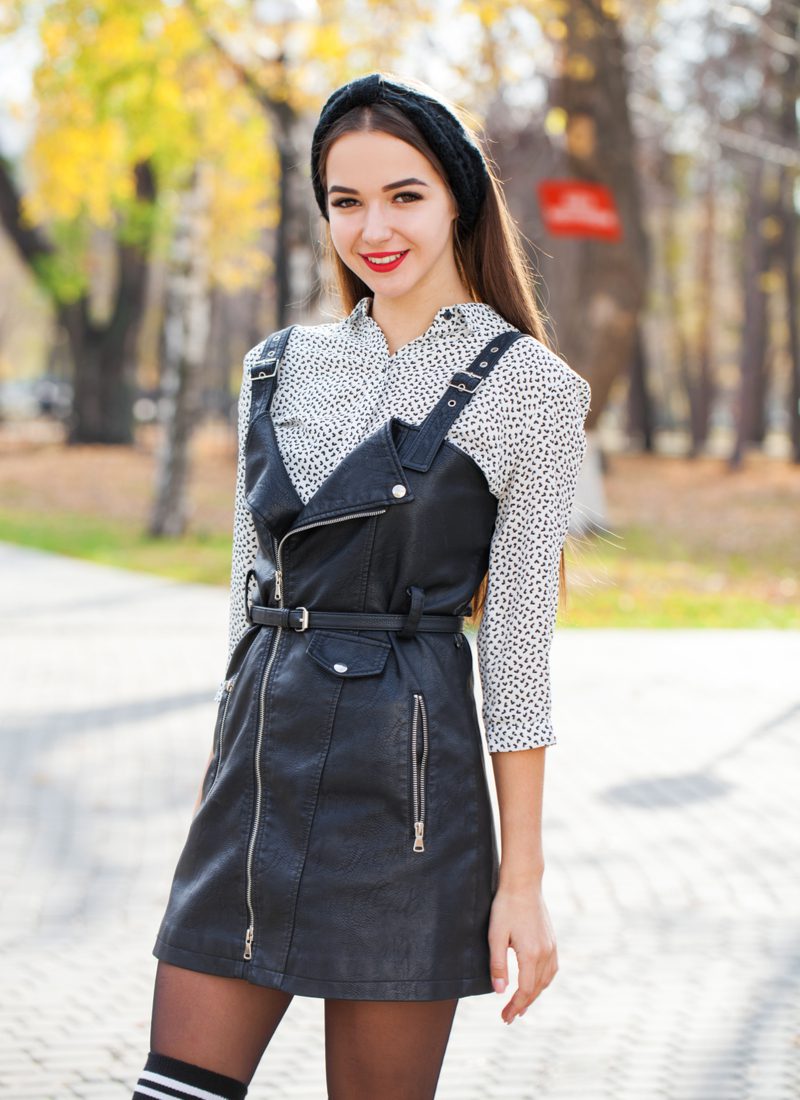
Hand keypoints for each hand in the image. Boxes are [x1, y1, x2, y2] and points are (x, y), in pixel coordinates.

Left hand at [487, 883, 557, 1023]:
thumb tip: (500, 991)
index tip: (504, 1017)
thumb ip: (498, 965)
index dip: (515, 1006)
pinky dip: (543, 982)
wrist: (523, 883)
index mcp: (531, 954)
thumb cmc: (506, 907)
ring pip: (546, 980)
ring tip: (522, 1005)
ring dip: (535, 995)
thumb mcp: (496, 935)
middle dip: (523, 1005)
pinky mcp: (552, 940)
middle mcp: (546, 953)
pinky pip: (551, 969)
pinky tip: (536, 983)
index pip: (525, 990)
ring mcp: (551, 946)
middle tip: (509, 1017)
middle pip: (537, 988)